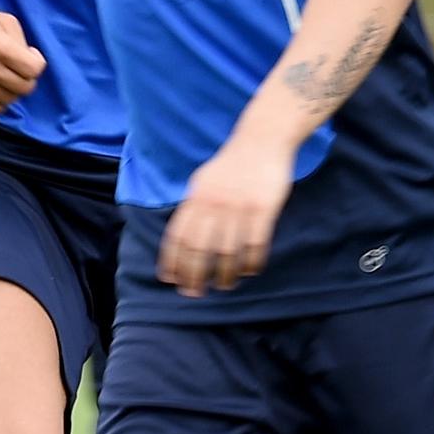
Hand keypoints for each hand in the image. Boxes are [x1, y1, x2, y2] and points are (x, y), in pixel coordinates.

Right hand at [0, 0, 47, 111]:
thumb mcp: (6, 20)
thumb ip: (23, 43)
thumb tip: (32, 65)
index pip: (34, 70)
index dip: (36, 63)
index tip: (29, 57)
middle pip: (24, 88)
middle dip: (27, 79)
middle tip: (18, 69)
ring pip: (9, 100)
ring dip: (12, 90)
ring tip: (4, 76)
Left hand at [157, 135, 296, 294]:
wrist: (262, 140)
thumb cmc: (232, 164)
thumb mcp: (203, 180)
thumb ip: (193, 207)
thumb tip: (180, 239)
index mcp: (196, 197)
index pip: (178, 236)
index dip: (172, 261)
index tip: (171, 280)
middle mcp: (213, 204)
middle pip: (198, 249)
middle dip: (193, 275)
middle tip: (194, 293)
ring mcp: (238, 207)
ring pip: (227, 252)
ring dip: (223, 275)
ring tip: (223, 285)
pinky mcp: (263, 209)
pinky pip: (254, 245)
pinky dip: (251, 263)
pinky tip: (249, 272)